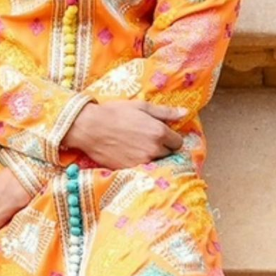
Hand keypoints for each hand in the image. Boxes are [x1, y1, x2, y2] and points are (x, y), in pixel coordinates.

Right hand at [63, 99, 187, 168]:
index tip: (161, 134)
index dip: (171, 138)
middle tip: (146, 139)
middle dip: (162, 147)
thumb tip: (185, 113)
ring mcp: (142, 161)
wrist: (90, 127)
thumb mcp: (141, 106)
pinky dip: (138, 162)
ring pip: (156, 162)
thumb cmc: (115, 113)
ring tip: (136, 146)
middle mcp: (153, 149)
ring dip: (151, 155)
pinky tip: (128, 153)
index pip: (178, 142)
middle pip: (168, 153)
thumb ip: (165, 112)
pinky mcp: (130, 169)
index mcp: (159, 132)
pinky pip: (142, 168)